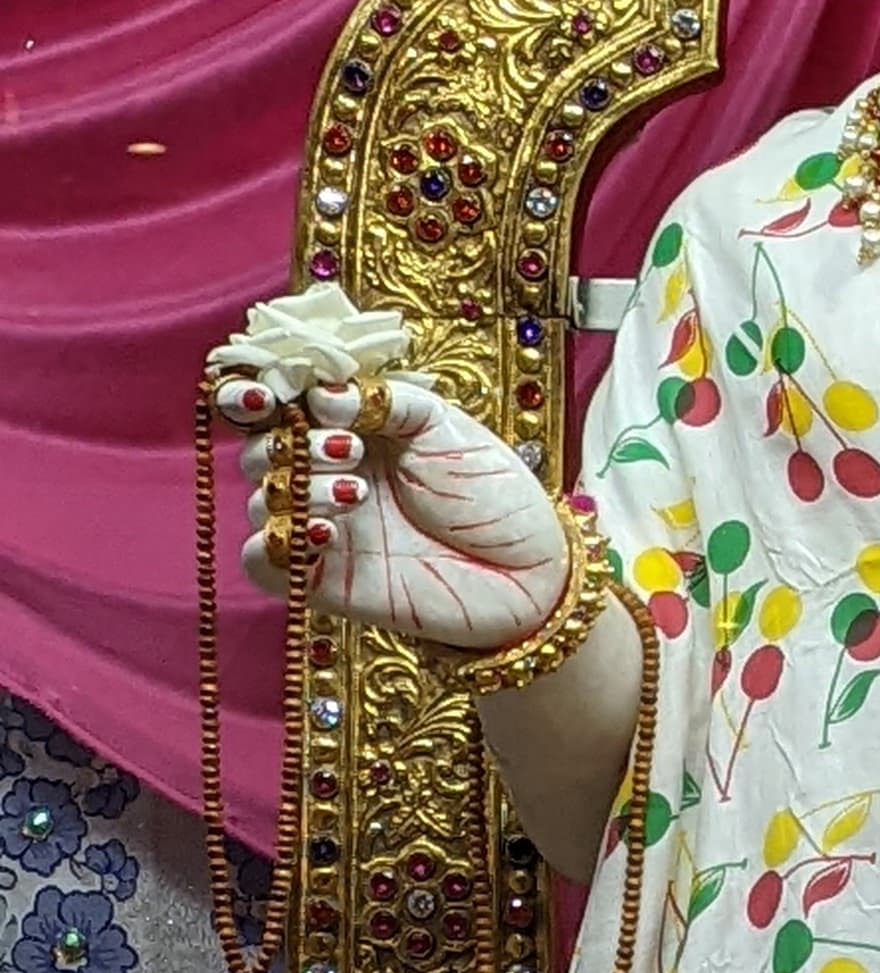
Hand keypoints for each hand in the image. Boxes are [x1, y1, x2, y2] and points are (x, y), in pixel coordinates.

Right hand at [215, 365, 571, 655]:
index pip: (279, 404)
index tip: (273, 393)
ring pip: (263, 501)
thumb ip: (386, 401)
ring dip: (299, 488)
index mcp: (352, 428)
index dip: (257, 393)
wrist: (529, 572)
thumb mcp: (446, 426)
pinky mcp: (324, 580)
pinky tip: (324, 531)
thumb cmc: (494, 496)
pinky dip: (279, 541)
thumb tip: (322, 395)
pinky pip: (265, 562)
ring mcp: (324, 527)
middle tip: (351, 450)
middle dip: (292, 442)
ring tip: (357, 493)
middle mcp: (329, 475)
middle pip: (261, 449)